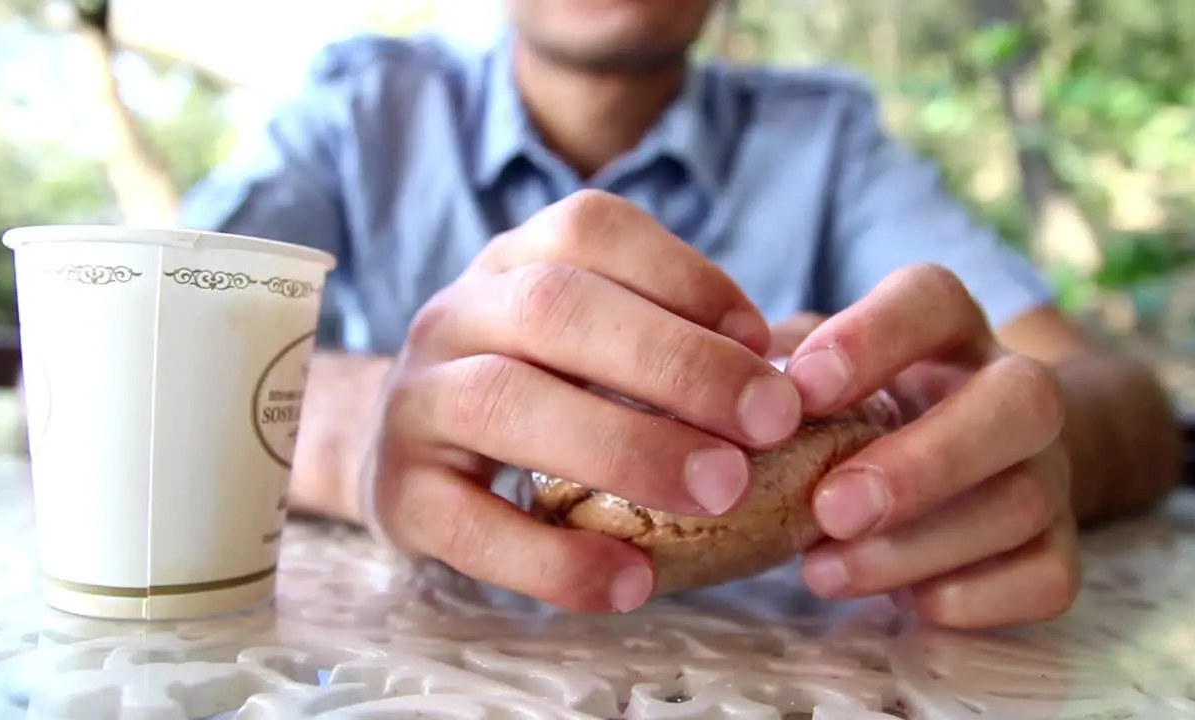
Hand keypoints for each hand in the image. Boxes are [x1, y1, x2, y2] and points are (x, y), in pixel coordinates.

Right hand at [362, 190, 803, 613]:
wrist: (405, 452)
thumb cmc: (538, 393)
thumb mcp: (592, 344)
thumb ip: (676, 343)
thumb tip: (796, 371)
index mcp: (514, 263)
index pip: (590, 230)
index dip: (685, 276)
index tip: (764, 338)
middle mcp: (455, 314)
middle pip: (554, 308)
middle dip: (676, 363)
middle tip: (772, 423)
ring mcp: (415, 401)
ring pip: (504, 401)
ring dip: (625, 446)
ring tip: (722, 492)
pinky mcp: (398, 495)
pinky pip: (470, 524)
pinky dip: (555, 558)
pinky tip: (632, 583)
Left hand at [782, 264, 1078, 628]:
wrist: (958, 464)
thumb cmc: (858, 413)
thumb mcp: (816, 373)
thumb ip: (772, 369)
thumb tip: (711, 387)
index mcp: (947, 330)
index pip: (934, 299)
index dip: (875, 337)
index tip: (803, 387)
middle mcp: (1014, 390)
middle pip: (1021, 401)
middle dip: (925, 461)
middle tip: (830, 508)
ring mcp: (1048, 471)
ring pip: (1023, 501)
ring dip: (919, 546)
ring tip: (823, 570)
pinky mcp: (1059, 547)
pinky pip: (1048, 577)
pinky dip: (975, 597)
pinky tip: (903, 603)